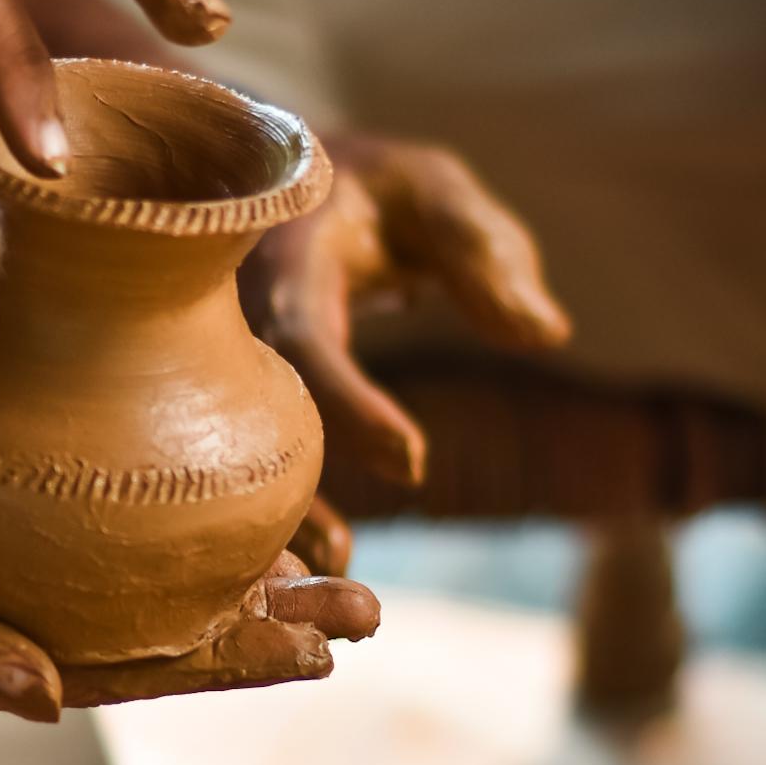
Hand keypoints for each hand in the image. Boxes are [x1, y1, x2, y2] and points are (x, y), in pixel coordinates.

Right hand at [0, 457, 378, 720]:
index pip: (125, 668)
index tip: (333, 637)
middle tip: (360, 584)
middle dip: (245, 603)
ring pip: (82, 546)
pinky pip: (2, 485)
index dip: (230, 656)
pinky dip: (73, 468)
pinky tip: (117, 435)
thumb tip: (55, 693)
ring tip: (270, 507)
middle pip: (133, 612)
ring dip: (175, 533)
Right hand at [244, 134, 571, 560]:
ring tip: (327, 583)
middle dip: (288, 490)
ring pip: (224, 450)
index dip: (349, 401)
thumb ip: (485, 253)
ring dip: (268, 520)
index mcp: (283, 260)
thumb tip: (545, 334)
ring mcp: (220, 361)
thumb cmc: (371, 187)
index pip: (304, 336)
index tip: (413, 461)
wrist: (267, 181)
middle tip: (343, 560)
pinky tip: (309, 567)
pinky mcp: (226, 397)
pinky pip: (233, 460)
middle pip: (242, 414)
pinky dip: (265, 515)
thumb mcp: (434, 192)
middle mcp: (233, 316)